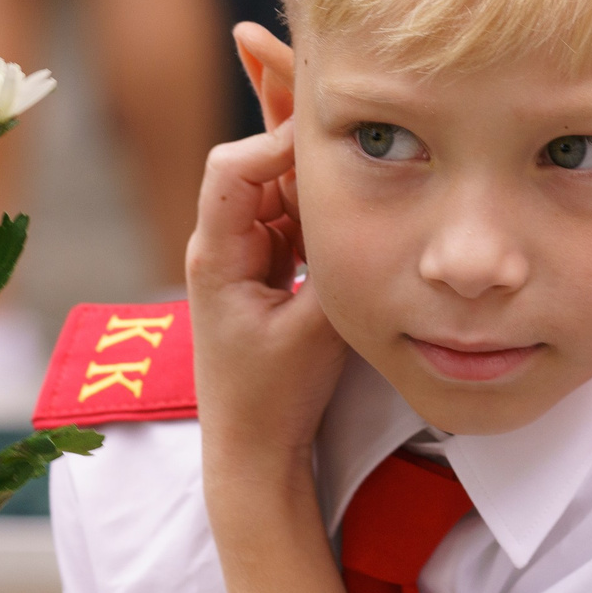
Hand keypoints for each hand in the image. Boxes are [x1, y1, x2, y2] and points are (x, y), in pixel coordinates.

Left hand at [185, 119, 348, 479]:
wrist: (254, 448)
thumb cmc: (274, 395)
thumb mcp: (318, 328)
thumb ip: (338, 263)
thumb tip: (374, 207)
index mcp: (217, 254)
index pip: (233, 167)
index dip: (279, 144)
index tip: (336, 144)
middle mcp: (223, 245)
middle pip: (262, 171)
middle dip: (311, 163)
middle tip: (369, 164)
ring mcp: (244, 255)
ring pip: (284, 195)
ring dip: (323, 194)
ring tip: (371, 195)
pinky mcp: (266, 270)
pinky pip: (295, 223)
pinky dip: (323, 221)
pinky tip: (358, 229)